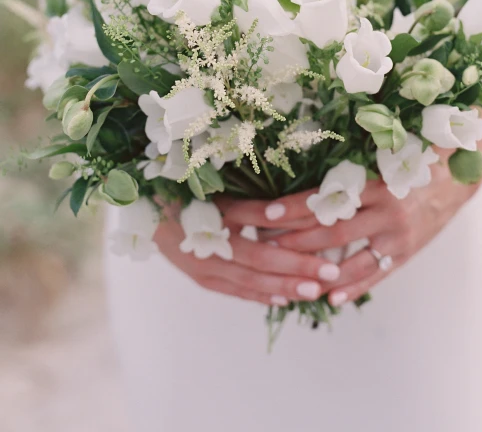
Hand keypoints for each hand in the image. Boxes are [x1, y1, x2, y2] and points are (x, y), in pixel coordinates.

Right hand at [153, 201, 342, 306]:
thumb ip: (253, 201)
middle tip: (332, 273)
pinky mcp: (200, 277)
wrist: (143, 207)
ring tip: (315, 292)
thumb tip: (296, 205)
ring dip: (284, 287)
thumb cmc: (186, 188)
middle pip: (260, 261)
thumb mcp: (218, 189)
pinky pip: (235, 291)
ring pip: (249, 281)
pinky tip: (283, 300)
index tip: (326, 242)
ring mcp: (202, 265)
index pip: (262, 228)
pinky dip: (259, 295)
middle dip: (298, 269)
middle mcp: (207, 244)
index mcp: (215, 214)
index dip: (296, 240)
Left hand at [219, 155, 478, 307]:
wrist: (457, 176)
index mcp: (375, 181)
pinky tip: (329, 297)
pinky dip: (352, 287)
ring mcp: (397, 236)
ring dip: (314, 269)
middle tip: (259, 243)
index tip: (263, 212)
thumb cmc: (412, 158)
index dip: (292, 206)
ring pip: (349, 260)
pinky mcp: (406, 253)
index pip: (325, 197)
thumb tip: (302, 165)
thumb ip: (349, 165)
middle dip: (291, 239)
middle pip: (330, 232)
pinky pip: (375, 274)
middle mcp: (386, 211)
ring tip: (283, 275)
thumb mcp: (383, 156)